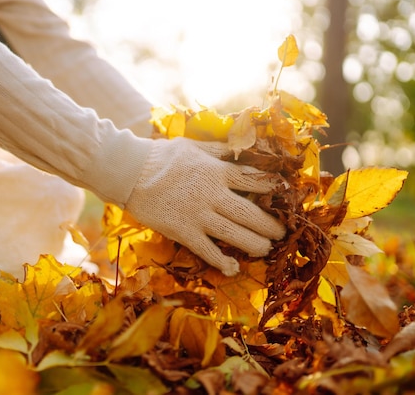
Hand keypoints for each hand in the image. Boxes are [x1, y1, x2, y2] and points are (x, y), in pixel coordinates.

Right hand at [125, 137, 284, 275]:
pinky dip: (222, 261)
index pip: (254, 181)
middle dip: (270, 225)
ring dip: (255, 244)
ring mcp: (198, 214)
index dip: (273, 191)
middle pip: (250, 213)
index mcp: (217, 171)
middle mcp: (213, 194)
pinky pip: (207, 250)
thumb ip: (219, 151)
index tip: (285, 198)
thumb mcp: (194, 146)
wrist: (129, 172)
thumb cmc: (161, 156)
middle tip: (280, 233)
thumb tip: (242, 150)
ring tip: (265, 249)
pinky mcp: (183, 231)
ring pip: (235, 234)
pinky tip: (233, 268)